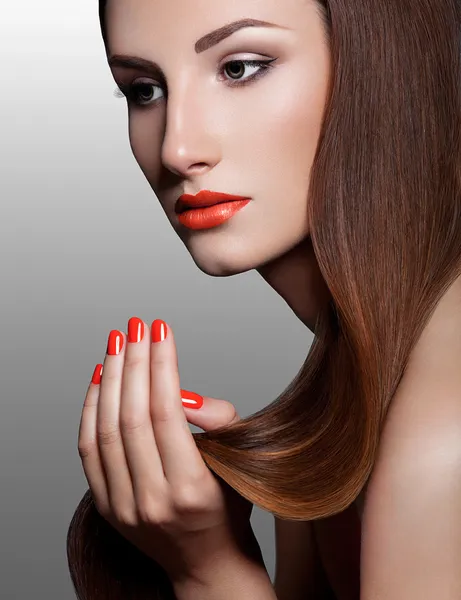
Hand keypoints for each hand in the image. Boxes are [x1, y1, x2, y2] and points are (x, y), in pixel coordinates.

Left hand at [78, 317, 252, 584]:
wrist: (207, 562)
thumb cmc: (231, 507)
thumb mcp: (241, 460)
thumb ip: (219, 419)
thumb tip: (180, 390)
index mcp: (191, 489)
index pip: (167, 412)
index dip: (162, 365)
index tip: (161, 329)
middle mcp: (151, 501)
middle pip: (132, 416)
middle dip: (133, 363)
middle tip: (137, 326)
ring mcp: (123, 507)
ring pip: (105, 430)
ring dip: (110, 379)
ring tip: (117, 342)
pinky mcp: (106, 506)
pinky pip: (89, 449)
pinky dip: (91, 408)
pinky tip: (99, 377)